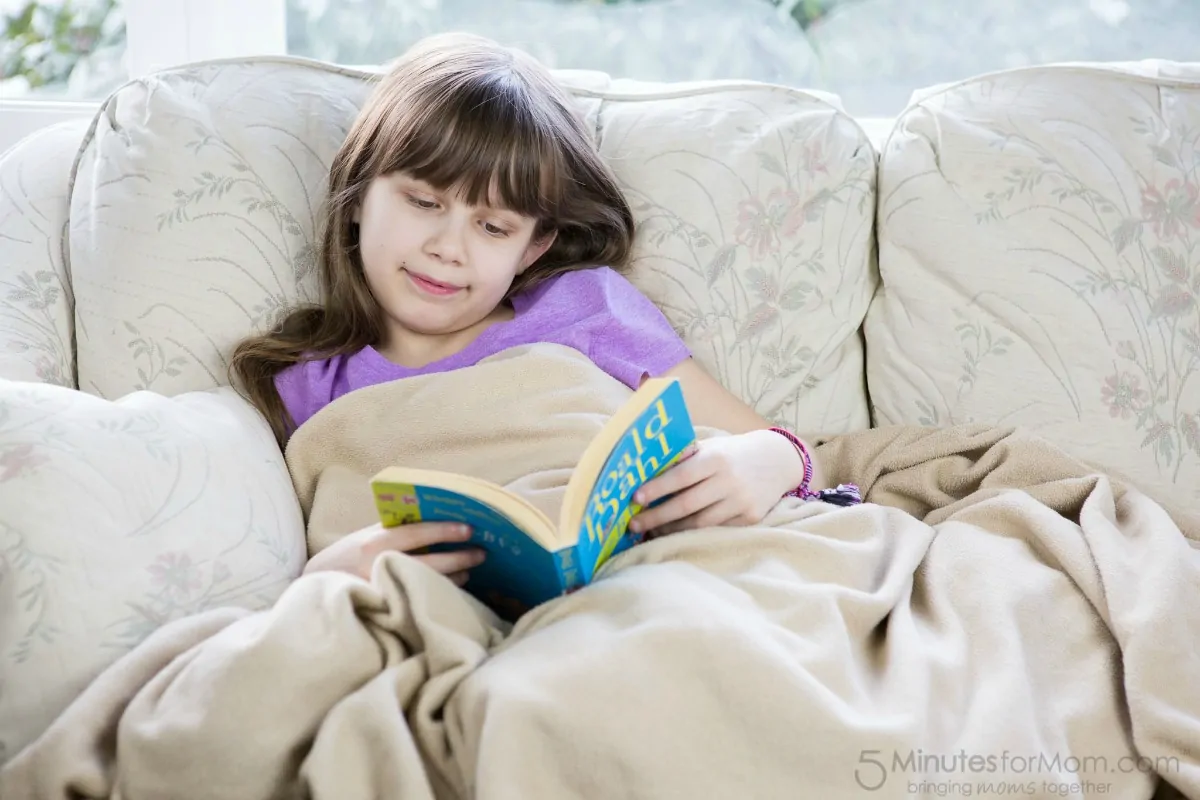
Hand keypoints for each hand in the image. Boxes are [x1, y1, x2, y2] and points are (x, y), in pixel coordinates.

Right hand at [302, 522, 484, 585]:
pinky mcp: (385, 613)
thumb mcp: (364, 538)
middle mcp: (379, 566)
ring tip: (469, 572)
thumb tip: (434, 521)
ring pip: (427, 584)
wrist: (314, 589)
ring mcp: (382, 592)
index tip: (469, 529)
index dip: (444, 531)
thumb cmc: (346, 559)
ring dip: (453, 578)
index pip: (417, 533)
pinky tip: (449, 591)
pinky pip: (418, 603)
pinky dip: (436, 596)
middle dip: (459, 558)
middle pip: (429, 563)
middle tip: (481, 554)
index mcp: (375, 543)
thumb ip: (392, 531)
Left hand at [628, 429, 805, 536]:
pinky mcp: (750, 518)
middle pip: (686, 505)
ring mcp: (741, 501)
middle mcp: (729, 480)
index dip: (657, 488)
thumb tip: (647, 470)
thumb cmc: (733, 453)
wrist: (779, 460)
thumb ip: (685, 457)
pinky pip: (716, 529)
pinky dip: (694, 533)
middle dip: (657, 517)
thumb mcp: (712, 446)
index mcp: (716, 458)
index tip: (635, 499)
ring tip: (652, 530)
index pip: (681, 476)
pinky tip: (678, 533)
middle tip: (634, 524)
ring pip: (700, 523)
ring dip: (672, 529)